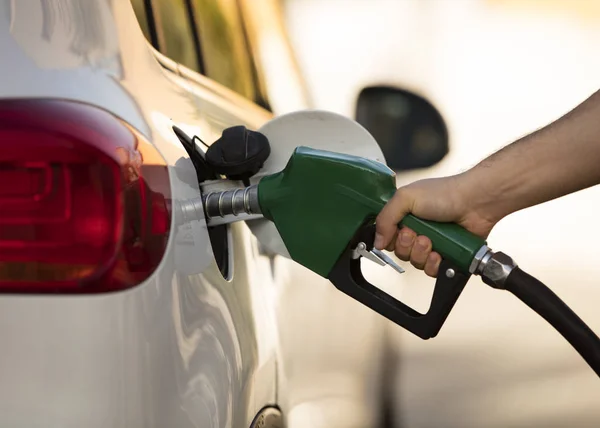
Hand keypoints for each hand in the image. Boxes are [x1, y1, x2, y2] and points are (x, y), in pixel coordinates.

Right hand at [374, 174, 496, 276]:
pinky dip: (434, 264)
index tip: (400, 231)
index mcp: (405, 215)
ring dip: (421, 253)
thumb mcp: (406, 197)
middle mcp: (417, 230)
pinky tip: (440, 253)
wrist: (476, 202)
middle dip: (408, 245)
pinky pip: (431, 270)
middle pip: (400, 252)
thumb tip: (377, 241)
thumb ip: (385, 218)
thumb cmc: (446, 193)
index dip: (391, 239)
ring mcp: (432, 244)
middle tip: (418, 234)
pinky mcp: (446, 256)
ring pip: (415, 262)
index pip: (387, 237)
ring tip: (432, 241)